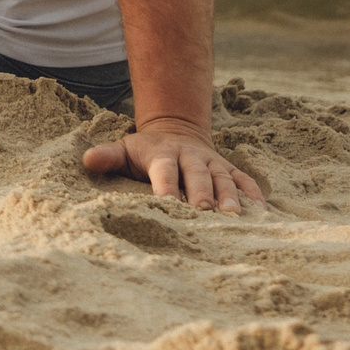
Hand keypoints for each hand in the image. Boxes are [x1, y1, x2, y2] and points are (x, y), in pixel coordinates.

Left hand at [82, 119, 265, 212]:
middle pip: (198, 175)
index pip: (164, 170)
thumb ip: (107, 156)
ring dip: (230, 197)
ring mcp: (213, 163)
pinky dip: (254, 195)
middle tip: (205, 213)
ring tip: (235, 218)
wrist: (176, 131)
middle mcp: (191, 157)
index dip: (165, 187)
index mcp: (163, 154)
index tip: (166, 205)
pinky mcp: (230, 170)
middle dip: (202, 193)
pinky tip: (262, 215)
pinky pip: (245, 181)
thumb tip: (87, 161)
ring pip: (224, 179)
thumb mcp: (124, 149)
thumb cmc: (145, 151)